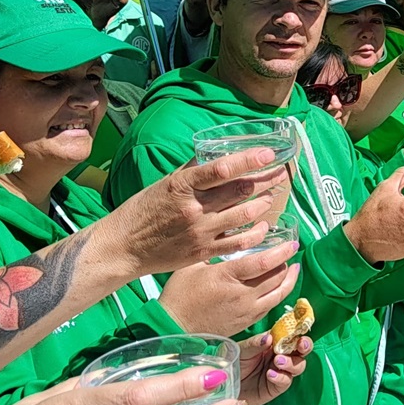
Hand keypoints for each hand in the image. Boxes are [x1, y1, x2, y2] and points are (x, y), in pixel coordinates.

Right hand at [102, 147, 288, 277]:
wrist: (123, 248)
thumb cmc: (142, 211)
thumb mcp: (164, 184)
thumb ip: (192, 172)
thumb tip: (217, 156)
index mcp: (181, 186)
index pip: (222, 168)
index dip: (249, 160)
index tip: (269, 153)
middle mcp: (193, 208)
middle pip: (240, 191)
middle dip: (266, 180)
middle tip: (280, 173)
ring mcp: (200, 232)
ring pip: (245, 215)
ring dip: (264, 204)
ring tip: (271, 197)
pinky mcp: (203, 252)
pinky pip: (239, 243)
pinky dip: (256, 233)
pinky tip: (264, 226)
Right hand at [158, 243, 299, 336]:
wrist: (174, 327)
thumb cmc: (180, 295)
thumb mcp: (192, 265)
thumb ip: (212, 250)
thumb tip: (226, 236)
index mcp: (229, 276)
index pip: (265, 262)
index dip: (282, 252)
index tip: (292, 244)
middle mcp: (242, 295)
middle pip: (276, 277)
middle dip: (287, 263)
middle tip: (291, 252)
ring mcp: (246, 311)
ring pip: (278, 295)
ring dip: (289, 280)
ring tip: (293, 268)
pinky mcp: (246, 322)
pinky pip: (270, 307)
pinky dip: (279, 295)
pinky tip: (280, 287)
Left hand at [237, 331, 310, 404]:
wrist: (225, 385)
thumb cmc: (233, 363)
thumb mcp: (242, 349)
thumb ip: (255, 343)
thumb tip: (269, 337)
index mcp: (274, 343)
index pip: (291, 334)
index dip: (298, 331)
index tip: (300, 330)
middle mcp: (280, 356)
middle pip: (301, 350)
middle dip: (305, 345)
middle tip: (301, 344)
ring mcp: (280, 371)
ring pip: (298, 365)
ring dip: (292, 362)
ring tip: (278, 361)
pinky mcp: (276, 387)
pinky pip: (286, 381)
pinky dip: (281, 377)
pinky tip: (270, 375)